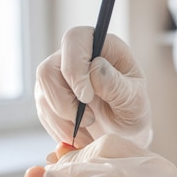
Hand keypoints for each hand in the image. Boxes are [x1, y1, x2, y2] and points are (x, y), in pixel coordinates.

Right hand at [36, 26, 151, 148]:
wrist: (125, 133)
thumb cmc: (133, 110)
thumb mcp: (134, 100)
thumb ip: (117, 84)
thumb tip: (95, 67)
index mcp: (101, 46)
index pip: (74, 40)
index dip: (74, 67)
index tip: (87, 97)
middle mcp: (75, 56)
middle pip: (48, 69)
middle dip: (64, 102)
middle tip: (90, 120)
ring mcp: (58, 76)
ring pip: (42, 93)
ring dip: (63, 120)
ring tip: (89, 134)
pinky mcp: (49, 96)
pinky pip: (43, 111)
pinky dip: (60, 129)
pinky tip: (79, 136)